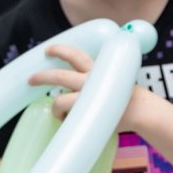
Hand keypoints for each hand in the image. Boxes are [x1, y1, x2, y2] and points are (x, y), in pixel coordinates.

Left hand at [28, 43, 147, 132]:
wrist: (142, 110)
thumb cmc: (126, 96)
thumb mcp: (112, 78)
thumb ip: (96, 77)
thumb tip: (77, 84)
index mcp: (97, 69)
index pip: (75, 55)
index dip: (60, 50)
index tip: (48, 50)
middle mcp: (90, 81)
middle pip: (59, 76)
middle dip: (42, 77)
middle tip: (31, 79)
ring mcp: (87, 98)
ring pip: (60, 101)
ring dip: (55, 108)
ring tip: (56, 113)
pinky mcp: (87, 113)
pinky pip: (69, 117)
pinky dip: (66, 120)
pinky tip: (71, 123)